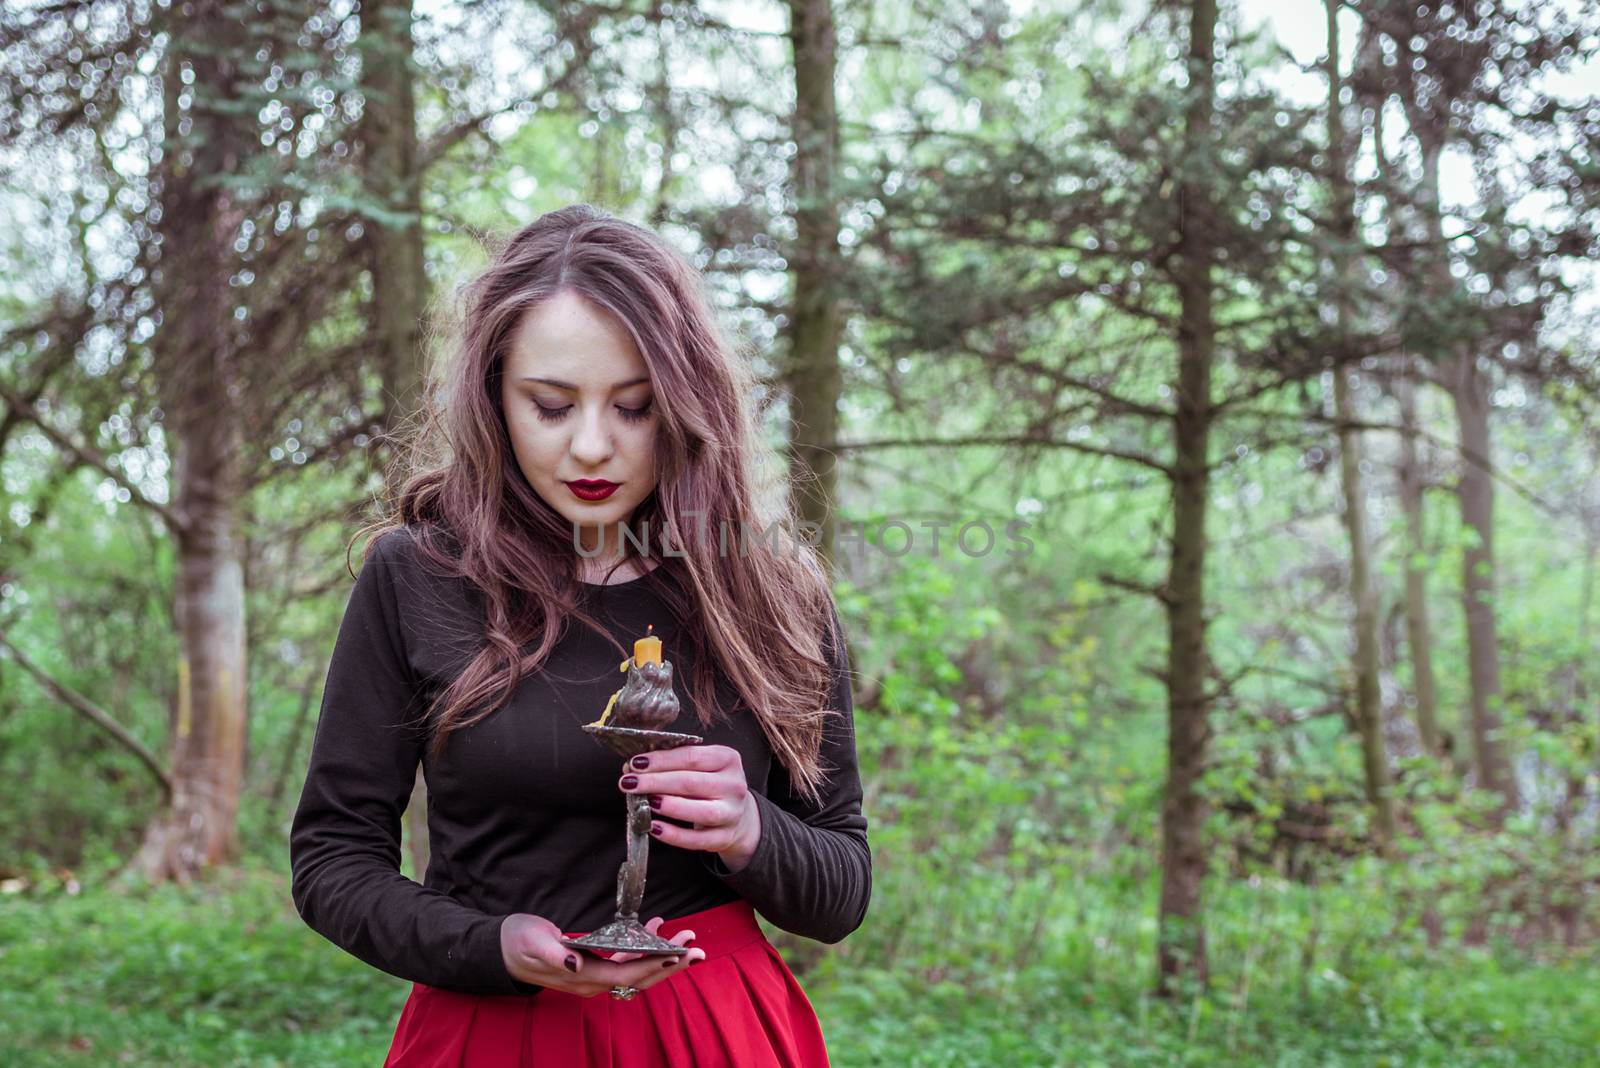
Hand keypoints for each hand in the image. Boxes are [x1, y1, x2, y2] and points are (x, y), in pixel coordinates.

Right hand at [500, 913, 704, 996]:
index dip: (652, 965)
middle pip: (639, 978)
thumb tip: (575, 964)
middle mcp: (592, 982)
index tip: (677, 954)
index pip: (625, 975)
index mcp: (581, 978)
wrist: (502, 950)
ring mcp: (594, 977)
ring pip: (637, 970)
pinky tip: (654, 929)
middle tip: (697, 948)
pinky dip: (643, 947)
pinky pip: (625, 961)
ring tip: (685, 936)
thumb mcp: (533, 943)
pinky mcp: (594, 967)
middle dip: (670, 964)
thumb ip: (556, 955)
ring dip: (662, 955)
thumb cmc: (518, 942)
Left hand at [619, 745, 761, 872]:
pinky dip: (673, 835)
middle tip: (629, 783)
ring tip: (645, 803)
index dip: (660, 760)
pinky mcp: (724, 837)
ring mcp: (731, 813)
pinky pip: (697, 839)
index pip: (691, 757)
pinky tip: (654, 827)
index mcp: (728, 759)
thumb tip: (633, 766)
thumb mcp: (701, 766)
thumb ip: (673, 763)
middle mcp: (734, 785)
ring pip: (700, 811)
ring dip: (668, 806)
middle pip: (691, 782)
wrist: (737, 814)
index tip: (635, 763)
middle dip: (655, 782)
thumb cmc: (710, 784)